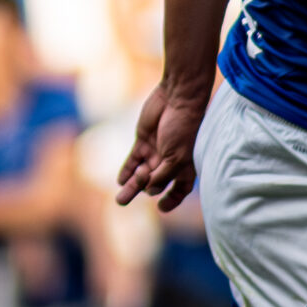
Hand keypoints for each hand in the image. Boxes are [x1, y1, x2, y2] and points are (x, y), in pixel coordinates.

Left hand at [116, 81, 211, 212]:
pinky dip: (127, 171)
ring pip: (141, 174)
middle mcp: (170, 162)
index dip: (173, 199)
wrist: (177, 98)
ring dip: (131, 187)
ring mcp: (156, 151)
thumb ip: (162, 176)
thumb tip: (148, 190)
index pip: (180, 189)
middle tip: (122, 201)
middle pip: (156, 184)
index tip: (162, 208)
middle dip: (143, 190)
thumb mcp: (175, 157)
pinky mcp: (143, 141)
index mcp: (186, 167)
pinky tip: (120, 181)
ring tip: (120, 200)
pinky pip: (134, 160)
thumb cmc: (183, 128)